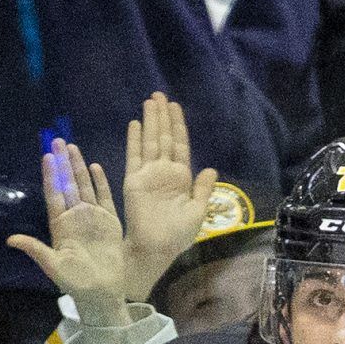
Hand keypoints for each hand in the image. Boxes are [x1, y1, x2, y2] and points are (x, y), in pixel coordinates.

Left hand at [7, 140, 131, 329]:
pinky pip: (104, 197)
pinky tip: (94, 166)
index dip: (50, 176)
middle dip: (62, 163)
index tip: (46, 157)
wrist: (102, 293)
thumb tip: (10, 240)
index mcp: (60, 225)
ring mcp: (92, 217)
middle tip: (57, 140)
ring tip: (72, 147)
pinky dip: (100, 182)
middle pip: (67, 185)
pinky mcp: (109, 221)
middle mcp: (75, 217)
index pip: (53, 195)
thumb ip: (35, 249)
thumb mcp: (52, 266)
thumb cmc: (76, 282)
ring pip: (84, 186)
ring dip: (78, 167)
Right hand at [118, 93, 219, 303]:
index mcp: (181, 177)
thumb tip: (211, 168)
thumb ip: (203, 189)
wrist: (156, 248)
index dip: (178, 125)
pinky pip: (134, 155)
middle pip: (164, 137)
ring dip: (151, 121)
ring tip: (150, 101)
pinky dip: (134, 139)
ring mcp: (148, 174)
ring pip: (150, 141)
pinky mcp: (133, 180)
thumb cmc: (177, 235)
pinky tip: (135, 123)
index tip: (175, 106)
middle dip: (163, 116)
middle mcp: (164, 171)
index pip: (180, 145)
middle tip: (159, 95)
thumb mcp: (198, 211)